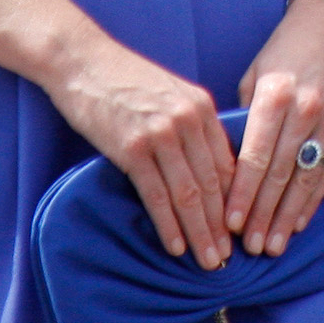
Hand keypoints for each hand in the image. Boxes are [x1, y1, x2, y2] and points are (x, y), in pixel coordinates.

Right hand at [46, 35, 238, 268]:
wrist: (83, 62)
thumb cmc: (126, 80)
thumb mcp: (172, 94)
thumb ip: (193, 125)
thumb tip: (209, 168)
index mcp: (203, 108)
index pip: (229, 164)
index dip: (236, 202)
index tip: (240, 229)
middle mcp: (188, 121)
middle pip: (213, 184)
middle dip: (223, 226)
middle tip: (230, 258)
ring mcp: (161, 135)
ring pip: (189, 194)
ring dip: (200, 233)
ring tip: (209, 261)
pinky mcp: (132, 148)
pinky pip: (156, 196)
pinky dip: (168, 225)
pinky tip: (176, 247)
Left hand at [228, 0, 323, 256]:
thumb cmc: (285, 50)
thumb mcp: (256, 74)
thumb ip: (245, 117)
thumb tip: (230, 165)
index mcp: (276, 94)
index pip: (256, 156)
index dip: (242, 194)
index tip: (230, 223)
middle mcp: (307, 108)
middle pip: (281, 174)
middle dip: (263, 215)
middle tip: (249, 248)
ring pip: (307, 179)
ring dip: (288, 217)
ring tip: (273, 246)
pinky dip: (314, 199)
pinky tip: (299, 222)